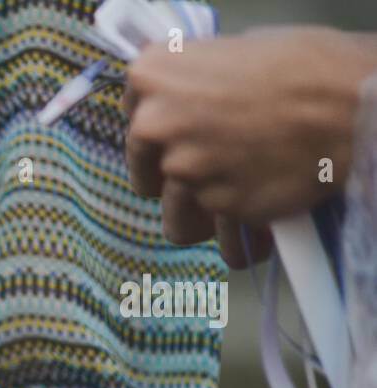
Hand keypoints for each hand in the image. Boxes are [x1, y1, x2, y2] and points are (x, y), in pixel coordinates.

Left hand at [124, 28, 376, 266]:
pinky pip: (223, 239)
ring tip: (234, 205)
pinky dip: (241, 238)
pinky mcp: (219, 208)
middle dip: (170, 177)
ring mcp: (185, 172)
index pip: (131, 114)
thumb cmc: (306, 66)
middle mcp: (156, 126)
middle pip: (144, 174)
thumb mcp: (238, 50)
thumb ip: (196, 81)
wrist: (354, 103)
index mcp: (153, 76)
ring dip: (202, 217)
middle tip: (208, 168)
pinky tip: (261, 226)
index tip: (177, 129)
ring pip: (176, 218)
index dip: (158, 127)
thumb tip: (187, 98)